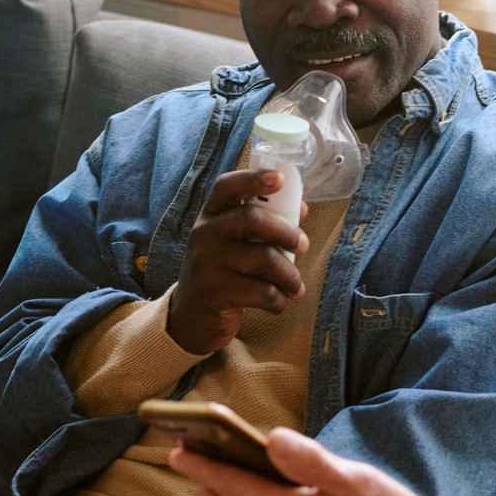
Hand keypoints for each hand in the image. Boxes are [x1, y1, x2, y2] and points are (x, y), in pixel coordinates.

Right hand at [166, 169, 308, 353]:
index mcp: (211, 215)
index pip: (227, 187)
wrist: (191, 317)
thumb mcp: (235, 244)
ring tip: (296, 287)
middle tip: (304, 245)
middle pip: (253, 218)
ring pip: (264, 258)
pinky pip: (262, 291)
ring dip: (289, 275)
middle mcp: (204, 233)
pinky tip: (278, 303)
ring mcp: (207, 262)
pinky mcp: (215, 292)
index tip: (278, 178)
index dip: (254, 178)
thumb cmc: (223, 273)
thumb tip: (300, 208)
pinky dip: (278, 300)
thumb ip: (264, 225)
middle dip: (287, 232)